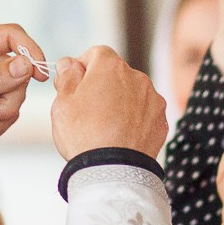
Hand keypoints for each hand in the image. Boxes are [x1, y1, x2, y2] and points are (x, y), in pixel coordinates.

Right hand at [50, 46, 166, 160]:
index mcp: (111, 66)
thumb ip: (67, 76)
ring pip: (131, 93)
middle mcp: (136, 76)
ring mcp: (152, 98)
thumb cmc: (84, 135)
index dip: (82, 67)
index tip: (74, 85)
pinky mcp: (161, 119)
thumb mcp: (62, 102)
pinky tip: (121, 135)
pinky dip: (134, 119)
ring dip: (120, 102)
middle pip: (116, 73)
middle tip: (87, 111)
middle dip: (102, 85)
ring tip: (105, 127)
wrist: (114, 171)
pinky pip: (144, 112)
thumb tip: (69, 63)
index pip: (96, 53)